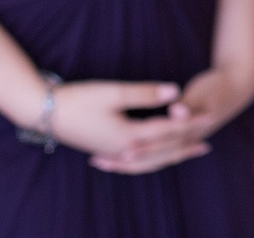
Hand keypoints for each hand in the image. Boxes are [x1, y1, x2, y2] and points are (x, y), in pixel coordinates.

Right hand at [48, 80, 205, 171]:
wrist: (43, 112)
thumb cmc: (78, 98)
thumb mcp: (114, 91)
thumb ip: (146, 93)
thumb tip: (175, 93)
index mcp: (128, 136)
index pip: (167, 131)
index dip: (190, 123)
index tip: (210, 117)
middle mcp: (122, 149)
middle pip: (161, 152)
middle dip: (184, 146)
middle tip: (206, 146)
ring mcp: (111, 152)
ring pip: (147, 160)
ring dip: (168, 156)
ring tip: (185, 152)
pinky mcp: (103, 149)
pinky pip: (134, 161)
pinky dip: (148, 160)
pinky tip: (150, 155)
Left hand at [90, 66, 253, 174]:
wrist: (238, 86)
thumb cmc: (219, 86)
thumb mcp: (203, 92)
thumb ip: (188, 104)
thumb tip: (175, 110)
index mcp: (192, 131)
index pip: (164, 144)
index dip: (142, 147)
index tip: (122, 150)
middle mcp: (187, 141)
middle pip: (156, 157)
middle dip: (128, 160)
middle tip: (102, 161)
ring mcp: (186, 140)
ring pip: (155, 159)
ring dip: (132, 162)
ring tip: (106, 162)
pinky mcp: (181, 137)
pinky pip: (158, 153)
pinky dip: (141, 155)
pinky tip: (126, 153)